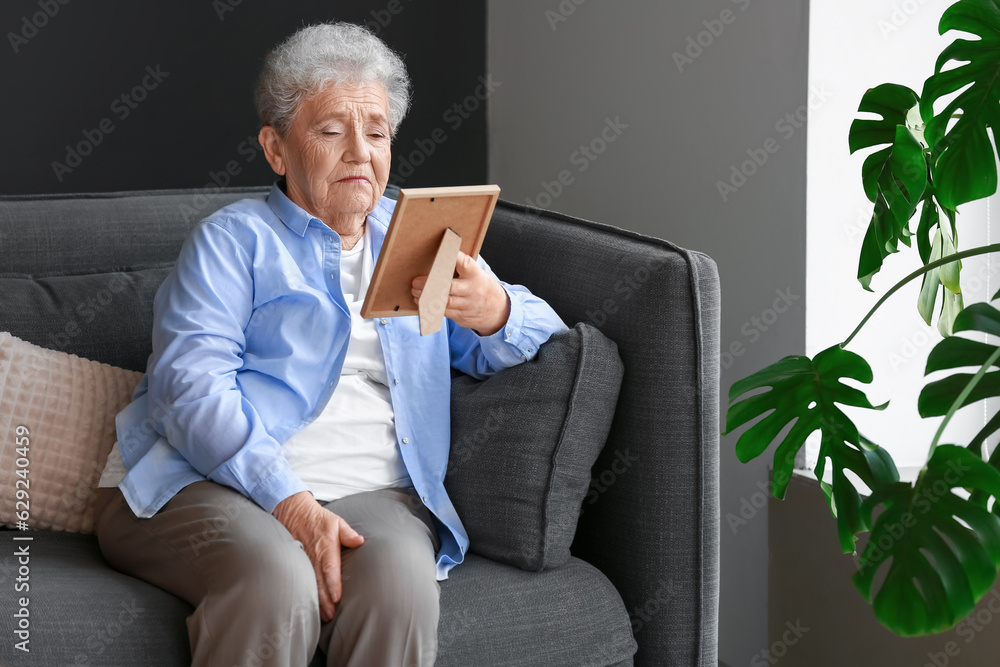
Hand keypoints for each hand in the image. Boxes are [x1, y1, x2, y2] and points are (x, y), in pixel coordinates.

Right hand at [272, 491, 363, 622]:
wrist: (294, 512)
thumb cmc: (319, 519)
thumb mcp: (336, 522)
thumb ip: (348, 534)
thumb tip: (360, 541)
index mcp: (325, 547)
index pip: (330, 568)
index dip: (333, 583)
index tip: (337, 597)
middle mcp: (314, 556)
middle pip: (319, 582)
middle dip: (325, 600)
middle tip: (331, 615)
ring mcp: (304, 561)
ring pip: (311, 584)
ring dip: (317, 601)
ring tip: (323, 616)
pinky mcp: (298, 563)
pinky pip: (303, 580)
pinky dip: (307, 593)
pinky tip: (311, 605)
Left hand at [411, 251, 510, 335]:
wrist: (498, 310)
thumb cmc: (480, 287)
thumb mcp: (476, 274)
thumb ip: (461, 268)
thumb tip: (438, 258)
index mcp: (475, 274)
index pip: (464, 263)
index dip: (454, 257)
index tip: (442, 251)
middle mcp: (471, 289)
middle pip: (450, 286)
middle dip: (430, 284)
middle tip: (416, 282)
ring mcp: (467, 305)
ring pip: (445, 302)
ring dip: (427, 298)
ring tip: (415, 293)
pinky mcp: (462, 316)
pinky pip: (445, 313)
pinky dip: (432, 308)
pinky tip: (423, 303)